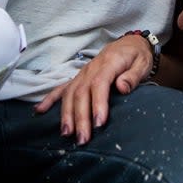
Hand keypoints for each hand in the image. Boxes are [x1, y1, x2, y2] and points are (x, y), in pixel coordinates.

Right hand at [33, 33, 152, 144]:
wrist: (129, 44)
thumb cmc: (137, 56)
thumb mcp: (143, 63)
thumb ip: (133, 76)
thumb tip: (122, 87)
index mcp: (109, 63)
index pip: (100, 84)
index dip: (98, 104)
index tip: (98, 123)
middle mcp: (92, 68)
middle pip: (82, 92)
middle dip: (80, 117)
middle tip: (83, 139)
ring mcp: (82, 73)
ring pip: (70, 93)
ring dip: (66, 114)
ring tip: (66, 133)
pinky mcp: (78, 77)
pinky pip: (61, 88)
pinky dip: (49, 99)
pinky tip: (39, 111)